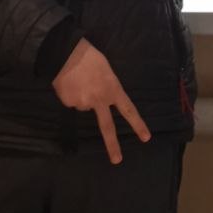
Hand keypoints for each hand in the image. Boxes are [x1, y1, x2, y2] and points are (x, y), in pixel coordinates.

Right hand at [52, 39, 150, 163]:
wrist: (66, 52)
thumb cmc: (89, 55)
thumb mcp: (105, 69)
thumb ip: (106, 86)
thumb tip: (97, 98)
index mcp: (112, 88)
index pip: (128, 109)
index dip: (137, 124)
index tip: (146, 138)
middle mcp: (99, 100)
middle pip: (107, 127)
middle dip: (113, 145)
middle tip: (117, 160)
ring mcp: (83, 103)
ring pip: (83, 105)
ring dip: (81, 96)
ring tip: (77, 79)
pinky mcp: (69, 103)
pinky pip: (70, 101)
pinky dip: (70, 94)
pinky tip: (68, 82)